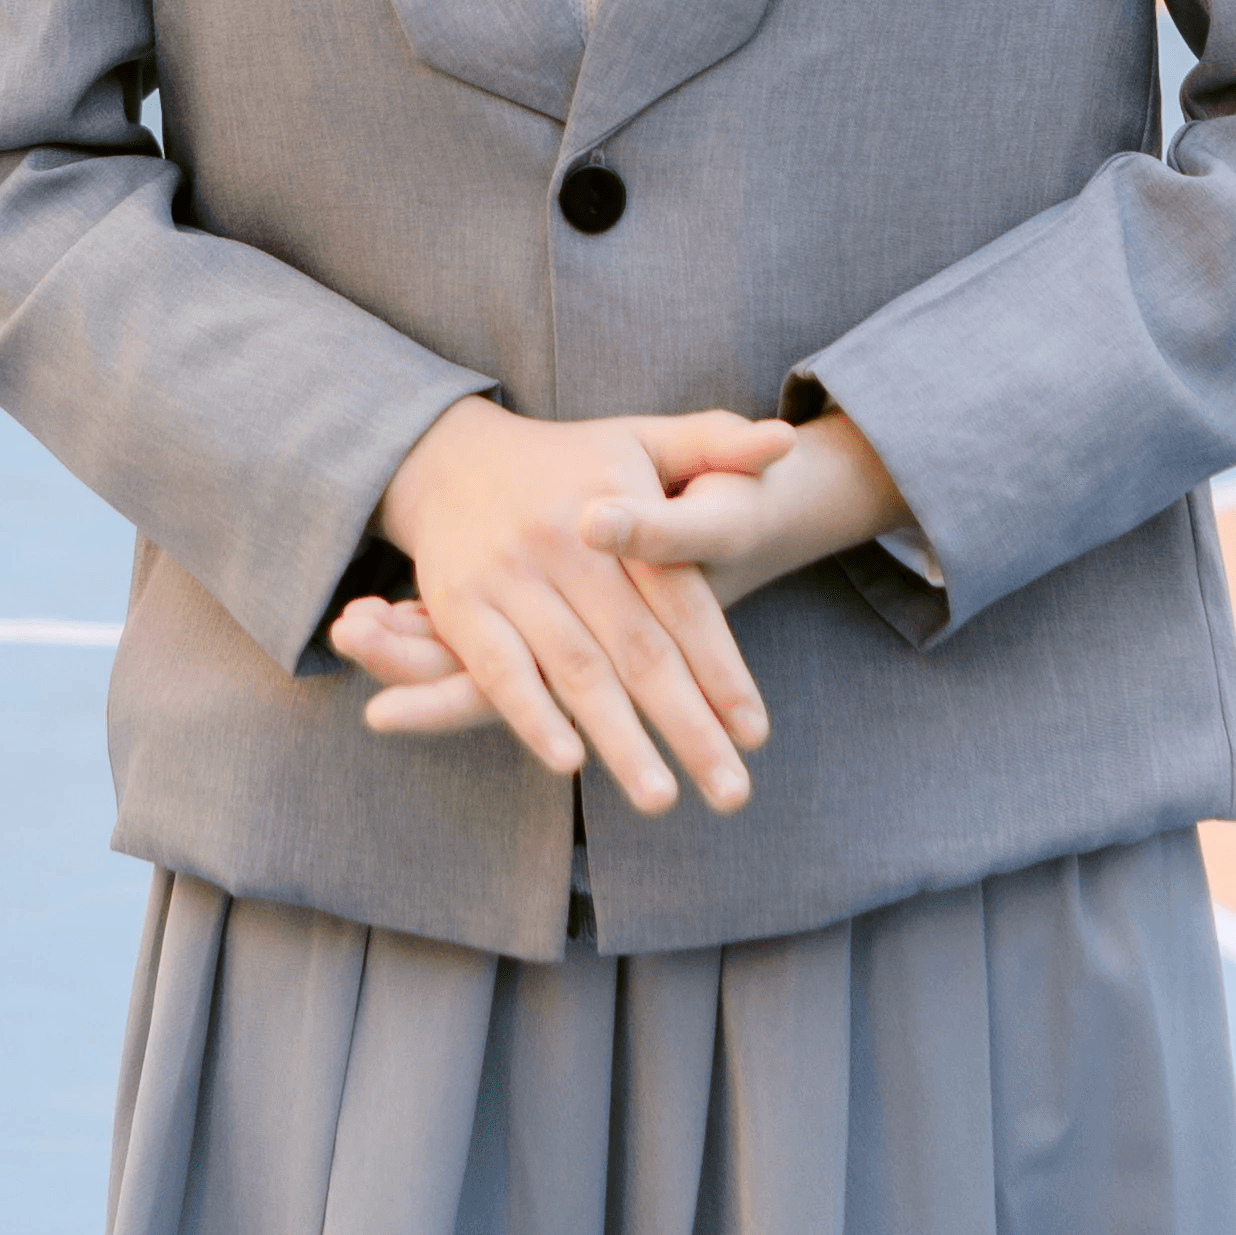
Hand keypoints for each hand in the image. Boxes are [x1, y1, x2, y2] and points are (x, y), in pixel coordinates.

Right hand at [332, 410, 913, 747]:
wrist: (449, 456)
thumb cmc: (569, 462)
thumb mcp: (642, 436)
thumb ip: (716, 443)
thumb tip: (786, 442)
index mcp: (619, 500)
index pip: (682, 598)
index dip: (721, 668)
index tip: (756, 734)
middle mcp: (566, 539)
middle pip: (639, 647)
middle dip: (687, 725)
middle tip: (731, 793)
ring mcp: (511, 572)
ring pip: (576, 668)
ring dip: (620, 739)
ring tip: (663, 798)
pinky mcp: (460, 603)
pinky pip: (500, 668)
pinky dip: (532, 715)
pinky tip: (570, 761)